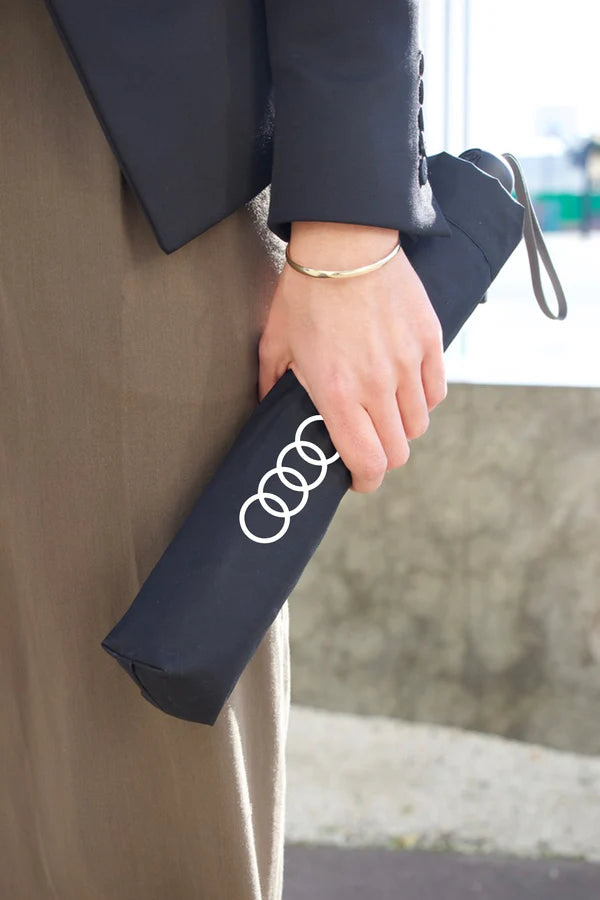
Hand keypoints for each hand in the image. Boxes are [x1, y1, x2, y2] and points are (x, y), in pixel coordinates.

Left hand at [258, 221, 446, 492]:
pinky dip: (423, 399)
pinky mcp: (430, 341)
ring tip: (384, 413)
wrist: (345, 240)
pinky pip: (436, 390)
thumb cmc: (306, 291)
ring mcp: (409, 365)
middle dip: (382, 459)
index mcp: (338, 394)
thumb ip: (272, 384)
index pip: (367, 462)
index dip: (365, 481)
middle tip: (368, 447)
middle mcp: (379, 387)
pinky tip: (405, 388)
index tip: (357, 479)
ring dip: (402, 429)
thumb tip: (269, 408)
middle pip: (399, 452)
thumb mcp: (276, 341)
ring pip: (419, 424)